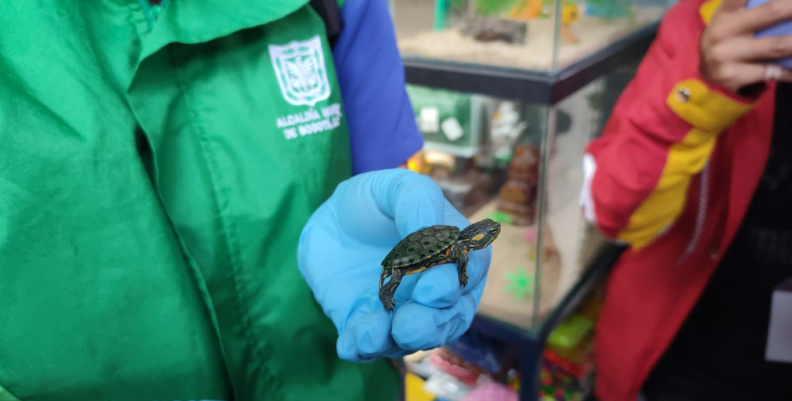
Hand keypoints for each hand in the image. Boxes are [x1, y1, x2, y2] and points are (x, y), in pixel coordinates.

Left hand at [297, 169, 491, 361]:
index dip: (451, 286)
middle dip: (430, 327)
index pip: (466, 275)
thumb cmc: (375, 201)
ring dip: (394, 342)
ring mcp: (403, 312)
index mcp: (456, 254)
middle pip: (448, 318)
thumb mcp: (396, 187)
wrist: (330, 221)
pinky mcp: (369, 326)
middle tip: (407, 326)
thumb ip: (417, 202)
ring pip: (411, 339)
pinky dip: (361, 348)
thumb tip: (430, 234)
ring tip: (371, 336)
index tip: (430, 290)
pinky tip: (349, 343)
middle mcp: (436, 291)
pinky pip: (370, 347)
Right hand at [700, 0, 791, 91]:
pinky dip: (791, 70)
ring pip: (777, 44)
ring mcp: (725, 55)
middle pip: (771, 12)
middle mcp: (722, 31)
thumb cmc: (728, 38)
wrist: (705, 75)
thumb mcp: (732, 18)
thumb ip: (753, 7)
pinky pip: (772, 71)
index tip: (786, 1)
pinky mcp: (733, 75)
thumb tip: (785, 7)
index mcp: (725, 12)